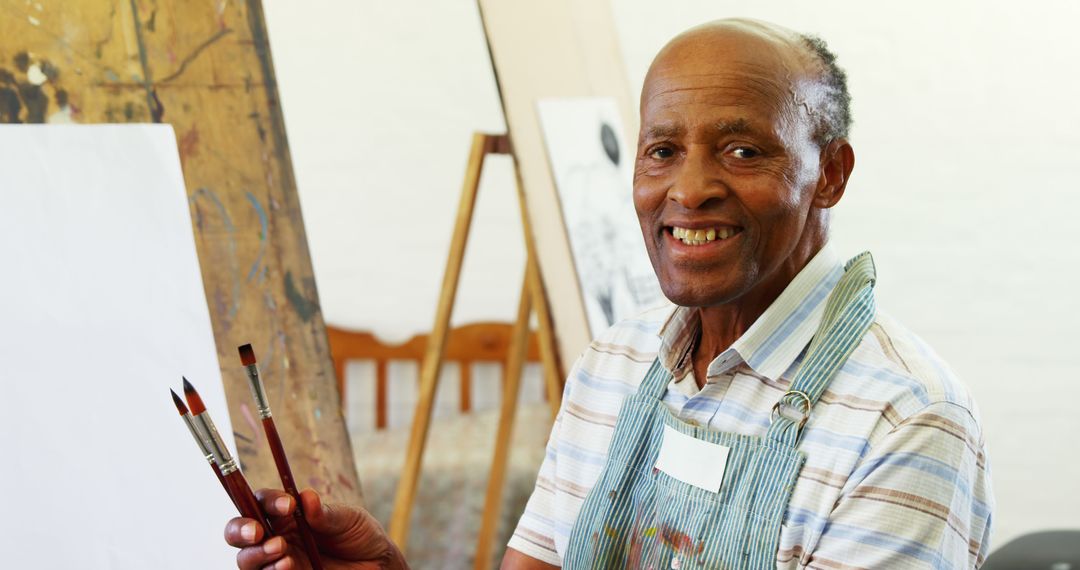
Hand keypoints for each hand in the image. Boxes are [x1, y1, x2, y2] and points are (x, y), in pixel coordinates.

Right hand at [224, 488, 407, 569]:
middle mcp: (276, 535)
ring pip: (246, 558)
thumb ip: (326, 513)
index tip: (287, 505)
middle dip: (241, 530)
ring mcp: (278, 560)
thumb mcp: (348, 519)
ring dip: (257, 554)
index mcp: (287, 513)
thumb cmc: (359, 534)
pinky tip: (287, 566)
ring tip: (281, 550)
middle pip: (240, 531)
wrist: (376, 564)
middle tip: (258, 532)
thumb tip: (305, 496)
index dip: (268, 501)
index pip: (262, 502)